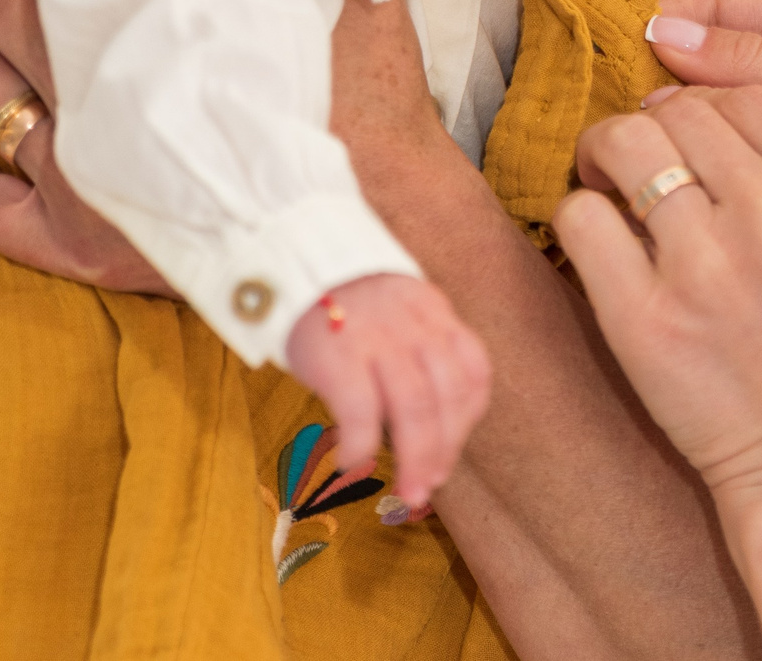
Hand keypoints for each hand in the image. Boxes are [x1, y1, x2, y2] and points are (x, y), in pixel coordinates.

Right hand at [285, 274, 492, 511]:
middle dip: (443, 450)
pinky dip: (362, 444)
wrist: (288, 269)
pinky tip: (352, 461)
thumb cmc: (343, 309)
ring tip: (407, 491)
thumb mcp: (396, 314)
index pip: (473, 371)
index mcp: (433, 310)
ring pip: (415, 405)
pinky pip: (360, 410)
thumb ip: (419, 356)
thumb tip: (429, 436)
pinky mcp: (337, 355)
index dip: (466, 421)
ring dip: (416, 458)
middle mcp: (412, 322)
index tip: (447, 456)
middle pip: (447, 394)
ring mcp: (376, 337)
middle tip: (427, 488)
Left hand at [556, 89, 761, 660]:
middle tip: (636, 159)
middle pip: (681, 111)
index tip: (689, 139)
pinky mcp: (644, 317)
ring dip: (604, 157)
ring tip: (606, 184)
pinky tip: (598, 244)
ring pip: (623, 145)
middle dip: (652, 126)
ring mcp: (707, 264)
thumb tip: (711, 113)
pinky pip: (581, 218)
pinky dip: (579, 219)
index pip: (746, 96)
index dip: (706, 110)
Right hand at [639, 0, 761, 350]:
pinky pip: (711, 172)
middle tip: (592, 106)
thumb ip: (756, 61)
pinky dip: (677, 174)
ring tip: (605, 148)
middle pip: (697, 60)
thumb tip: (659, 33)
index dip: (660, 23)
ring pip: (698, 119)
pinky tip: (643, 189)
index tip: (606, 52)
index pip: (716, 4)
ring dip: (657, 130)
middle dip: (646, 77)